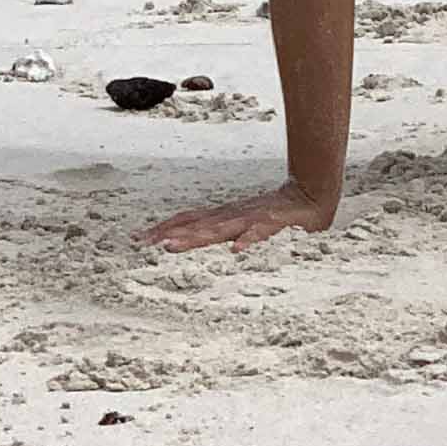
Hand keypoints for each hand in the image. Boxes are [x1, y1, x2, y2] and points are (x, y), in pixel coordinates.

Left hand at [144, 178, 335, 254]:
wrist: (308, 196)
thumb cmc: (272, 214)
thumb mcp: (240, 224)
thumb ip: (218, 231)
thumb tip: (190, 242)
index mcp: (223, 216)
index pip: (187, 219)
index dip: (163, 228)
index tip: (138, 240)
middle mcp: (232, 215)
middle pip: (195, 224)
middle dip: (169, 234)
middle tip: (145, 245)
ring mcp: (250, 218)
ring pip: (219, 228)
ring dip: (195, 237)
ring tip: (173, 246)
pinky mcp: (273, 222)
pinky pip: (259, 232)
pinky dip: (247, 239)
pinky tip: (236, 249)